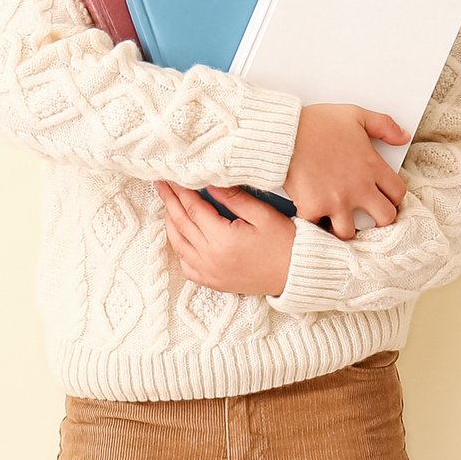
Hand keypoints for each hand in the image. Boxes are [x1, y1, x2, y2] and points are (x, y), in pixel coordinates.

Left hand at [156, 179, 296, 295]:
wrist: (298, 275)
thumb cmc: (285, 244)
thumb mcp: (263, 214)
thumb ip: (235, 198)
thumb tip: (210, 183)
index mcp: (223, 239)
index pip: (193, 208)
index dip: (180, 190)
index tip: (172, 177)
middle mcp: (211, 258)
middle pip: (181, 224)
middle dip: (170, 202)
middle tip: (162, 185)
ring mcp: (211, 273)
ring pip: (179, 245)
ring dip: (170, 224)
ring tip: (168, 206)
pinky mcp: (215, 283)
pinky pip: (187, 266)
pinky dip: (180, 250)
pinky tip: (180, 238)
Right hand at [284, 105, 408, 239]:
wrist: (284, 132)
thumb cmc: (316, 123)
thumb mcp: (356, 115)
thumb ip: (384, 125)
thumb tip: (403, 137)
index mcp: (371, 167)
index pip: (398, 193)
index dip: (393, 197)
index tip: (383, 197)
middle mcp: (358, 188)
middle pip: (384, 218)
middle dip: (378, 218)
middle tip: (367, 214)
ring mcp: (336, 201)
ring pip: (350, 232)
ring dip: (344, 226)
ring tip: (337, 219)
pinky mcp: (313, 208)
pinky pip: (317, 226)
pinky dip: (314, 222)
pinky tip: (312, 213)